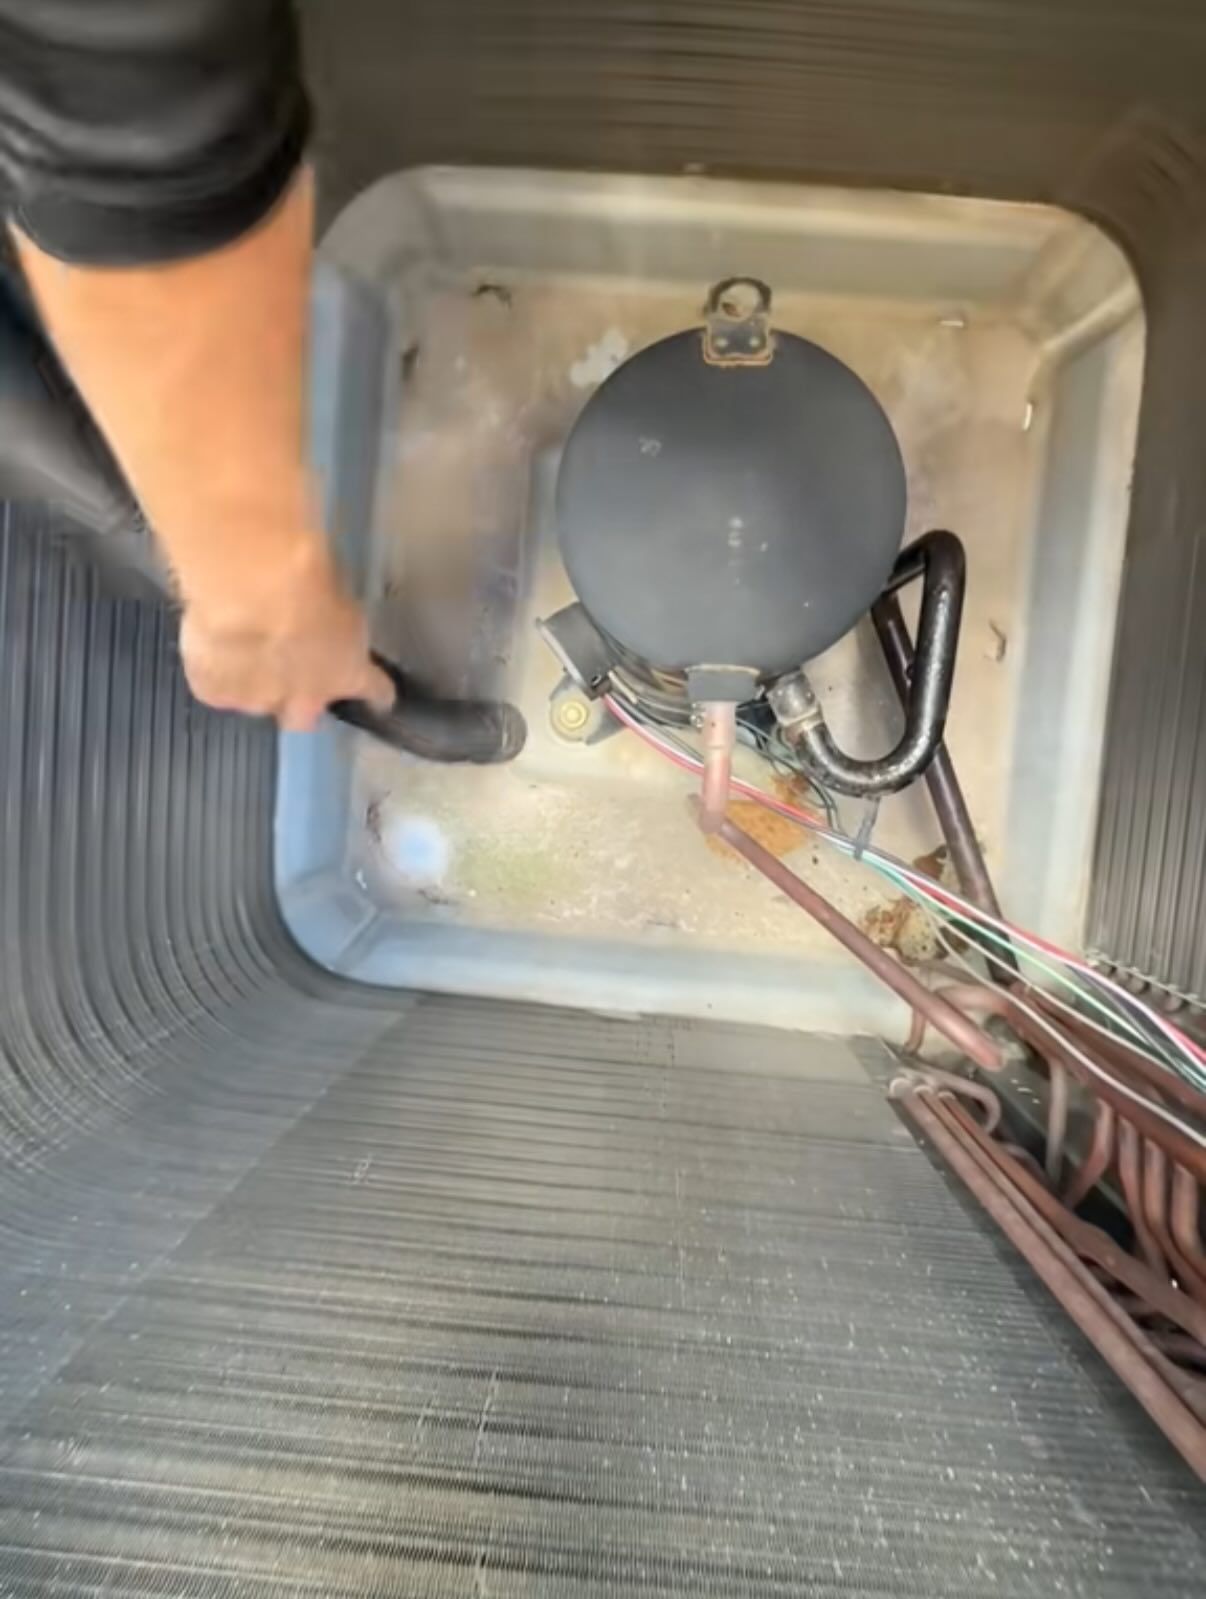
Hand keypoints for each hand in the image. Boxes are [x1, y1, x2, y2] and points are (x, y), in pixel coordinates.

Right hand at [179, 548, 393, 730]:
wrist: (253, 588)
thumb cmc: (307, 578)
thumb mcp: (341, 594)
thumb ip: (335, 618)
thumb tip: (324, 614)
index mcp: (350, 673)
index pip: (374, 691)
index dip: (373, 690)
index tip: (376, 692)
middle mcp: (306, 699)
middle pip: (304, 717)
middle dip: (298, 700)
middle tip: (285, 669)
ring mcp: (258, 701)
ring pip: (256, 702)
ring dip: (252, 680)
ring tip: (239, 643)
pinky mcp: (215, 693)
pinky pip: (215, 687)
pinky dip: (214, 670)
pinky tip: (211, 644)